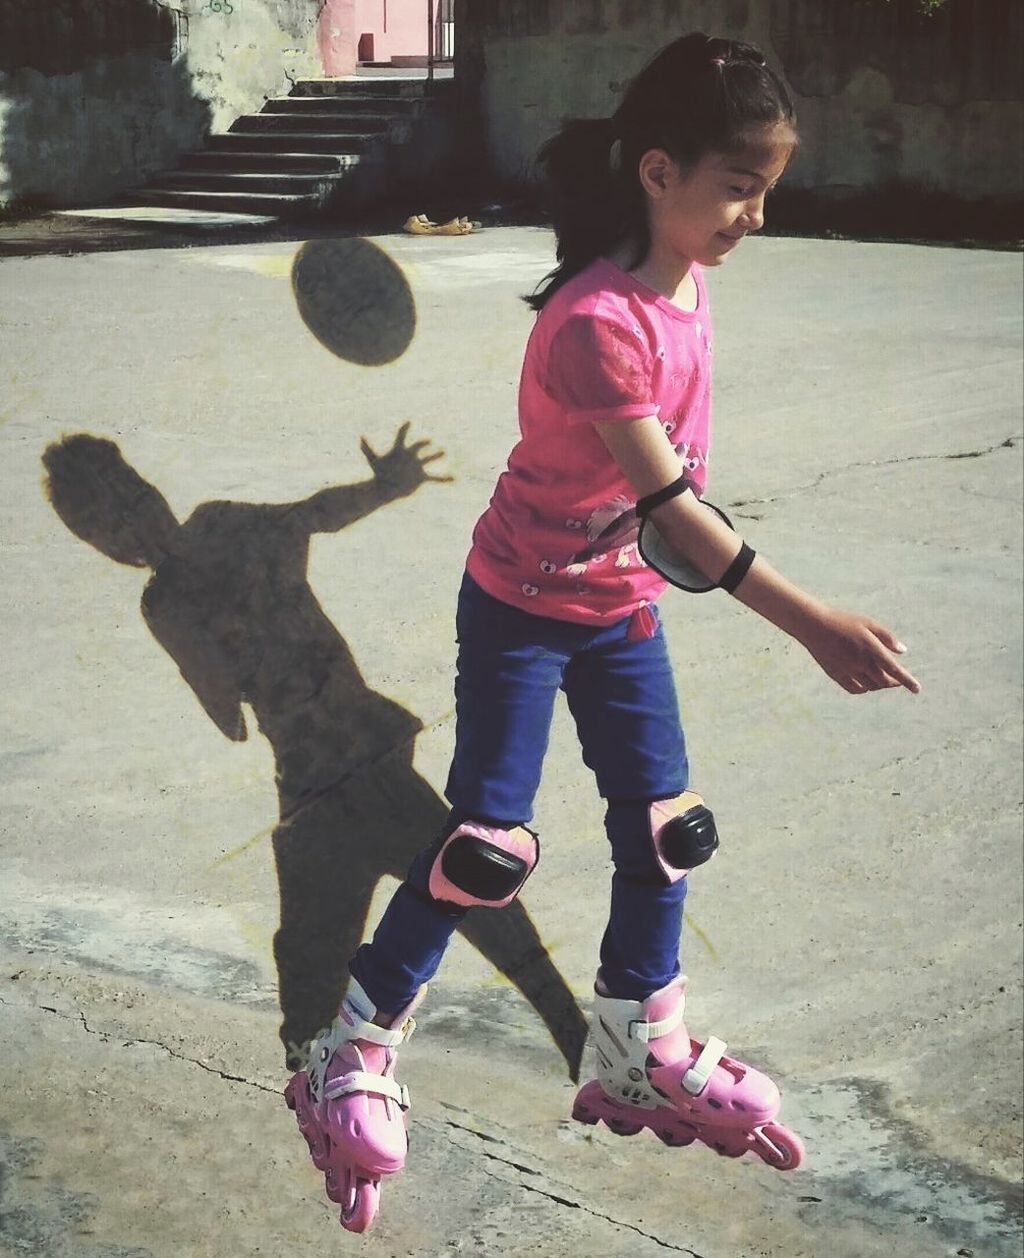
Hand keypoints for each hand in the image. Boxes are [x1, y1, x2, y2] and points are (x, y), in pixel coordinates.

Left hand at [361, 422, 451, 499]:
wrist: (386, 489)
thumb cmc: (379, 474)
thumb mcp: (374, 462)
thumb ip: (367, 449)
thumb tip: (360, 437)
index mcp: (400, 450)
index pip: (402, 436)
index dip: (404, 428)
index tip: (408, 421)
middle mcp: (411, 456)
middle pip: (419, 446)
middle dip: (425, 443)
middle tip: (429, 441)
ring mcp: (417, 467)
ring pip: (430, 458)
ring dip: (437, 455)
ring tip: (444, 452)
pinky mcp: (422, 478)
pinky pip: (436, 478)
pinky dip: (445, 478)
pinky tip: (455, 478)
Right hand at [798, 608, 920, 694]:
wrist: (813, 625)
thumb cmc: (842, 620)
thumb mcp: (867, 622)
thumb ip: (886, 637)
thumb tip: (903, 651)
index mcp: (870, 648)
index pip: (894, 669)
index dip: (907, 680)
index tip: (917, 689)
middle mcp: (860, 662)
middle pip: (883, 681)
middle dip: (893, 682)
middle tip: (897, 680)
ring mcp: (847, 670)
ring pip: (869, 686)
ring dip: (879, 685)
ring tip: (881, 679)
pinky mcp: (835, 674)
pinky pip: (854, 689)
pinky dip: (863, 689)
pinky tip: (866, 684)